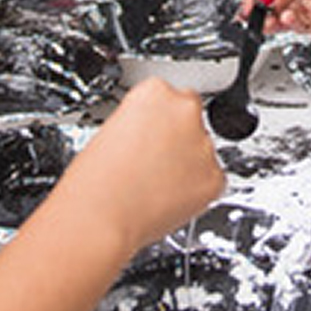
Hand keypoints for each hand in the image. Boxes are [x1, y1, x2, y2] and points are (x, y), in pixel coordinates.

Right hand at [57, 78, 225, 249]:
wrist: (99, 219)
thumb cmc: (94, 180)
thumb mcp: (113, 129)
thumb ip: (143, 122)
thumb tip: (157, 134)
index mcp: (155, 91)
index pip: (170, 94)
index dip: (158, 120)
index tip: (150, 133)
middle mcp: (185, 111)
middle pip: (191, 118)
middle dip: (178, 137)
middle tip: (153, 161)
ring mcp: (204, 145)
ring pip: (202, 150)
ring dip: (187, 164)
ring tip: (154, 184)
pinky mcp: (216, 177)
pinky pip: (212, 179)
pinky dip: (196, 189)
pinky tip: (168, 197)